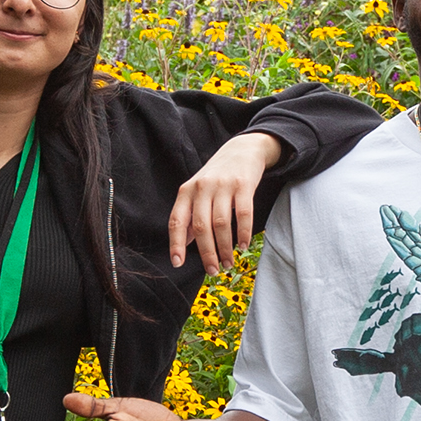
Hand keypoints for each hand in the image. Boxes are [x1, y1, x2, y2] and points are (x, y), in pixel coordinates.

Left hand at [169, 131, 282, 270]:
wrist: (242, 149)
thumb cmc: (217, 176)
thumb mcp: (198, 191)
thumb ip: (191, 215)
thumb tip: (185, 242)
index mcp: (186, 191)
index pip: (177, 220)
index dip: (176, 244)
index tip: (177, 263)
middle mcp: (202, 188)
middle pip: (201, 227)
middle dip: (207, 253)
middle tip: (213, 270)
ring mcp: (223, 185)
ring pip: (221, 224)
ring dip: (225, 248)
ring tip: (229, 262)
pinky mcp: (243, 185)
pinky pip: (243, 214)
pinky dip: (244, 233)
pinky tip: (243, 245)